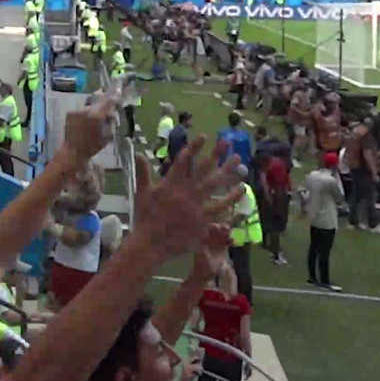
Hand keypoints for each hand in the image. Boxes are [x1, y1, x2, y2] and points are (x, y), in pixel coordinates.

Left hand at [62, 96, 116, 163]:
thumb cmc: (93, 146)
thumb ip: (111, 121)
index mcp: (97, 115)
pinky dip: (85, 113)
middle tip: (108, 101)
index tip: (118, 91)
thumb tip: (112, 112)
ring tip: (95, 115)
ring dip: (94, 108)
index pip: (108, 101)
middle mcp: (87, 110)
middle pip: (98, 100)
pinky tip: (85, 120)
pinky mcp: (70, 113)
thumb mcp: (108, 135)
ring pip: (89, 105)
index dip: (114, 96)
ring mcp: (77, 110)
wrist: (73, 150)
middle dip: (104, 100)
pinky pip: (81, 109)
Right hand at [129, 136, 241, 259]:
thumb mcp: (141, 193)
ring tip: (239, 163)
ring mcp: (196, 206)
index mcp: (170, 184)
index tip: (204, 136)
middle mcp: (186, 192)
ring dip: (228, 173)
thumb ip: (143, 172)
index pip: (184, 160)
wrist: (150, 243)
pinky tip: (240, 189)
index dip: (195, 147)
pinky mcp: (203, 220)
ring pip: (216, 186)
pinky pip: (221, 206)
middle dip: (216, 154)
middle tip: (226, 142)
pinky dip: (231, 198)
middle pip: (204, 170)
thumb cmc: (144, 218)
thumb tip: (139, 153)